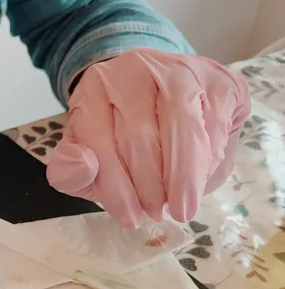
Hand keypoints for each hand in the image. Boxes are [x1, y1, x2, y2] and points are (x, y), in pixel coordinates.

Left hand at [46, 48, 249, 226]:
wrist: (162, 94)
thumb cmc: (118, 133)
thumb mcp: (85, 153)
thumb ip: (70, 168)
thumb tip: (83, 166)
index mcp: (94, 88)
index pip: (99, 140)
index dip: (114, 186)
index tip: (129, 219)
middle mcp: (134, 69)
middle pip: (139, 134)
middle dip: (149, 184)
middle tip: (156, 213)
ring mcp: (179, 69)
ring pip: (181, 126)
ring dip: (182, 176)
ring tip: (180, 208)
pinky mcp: (218, 79)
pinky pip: (214, 124)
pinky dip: (208, 161)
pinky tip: (199, 182)